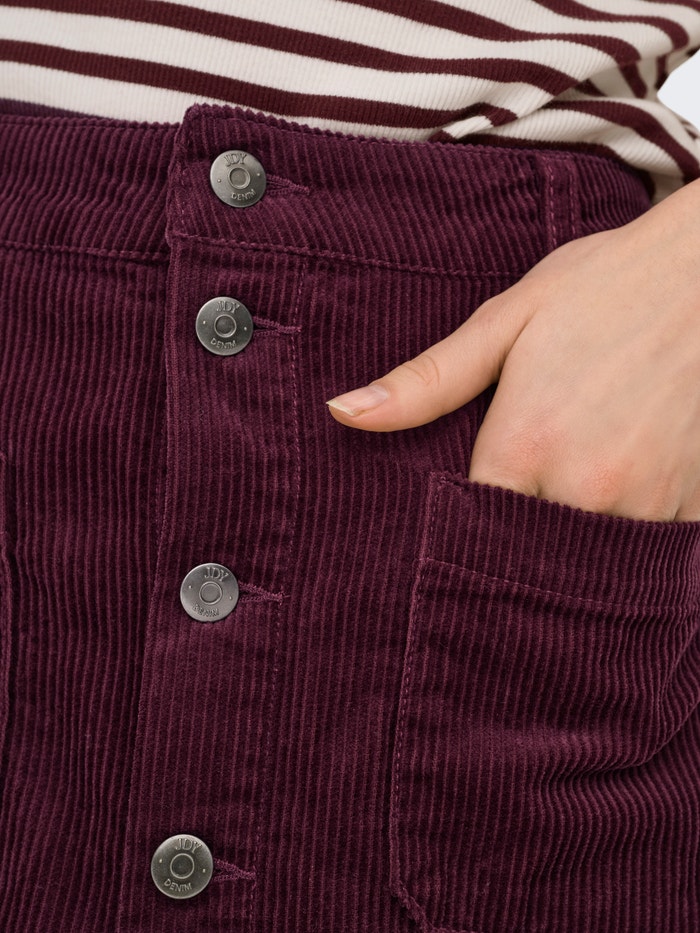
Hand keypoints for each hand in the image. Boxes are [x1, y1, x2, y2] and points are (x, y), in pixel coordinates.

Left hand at [326, 179, 699, 521]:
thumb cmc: (602, 288)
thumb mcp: (506, 322)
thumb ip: (425, 382)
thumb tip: (341, 413)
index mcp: (525, 446)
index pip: (465, 527)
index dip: (451, 529)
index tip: (444, 522)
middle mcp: (585, 488)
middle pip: (520, 554)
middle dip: (506, 545)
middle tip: (504, 517)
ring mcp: (644, 504)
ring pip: (582, 561)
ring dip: (563, 543)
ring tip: (560, 497)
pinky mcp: (692, 506)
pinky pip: (641, 550)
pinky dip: (620, 534)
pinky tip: (611, 493)